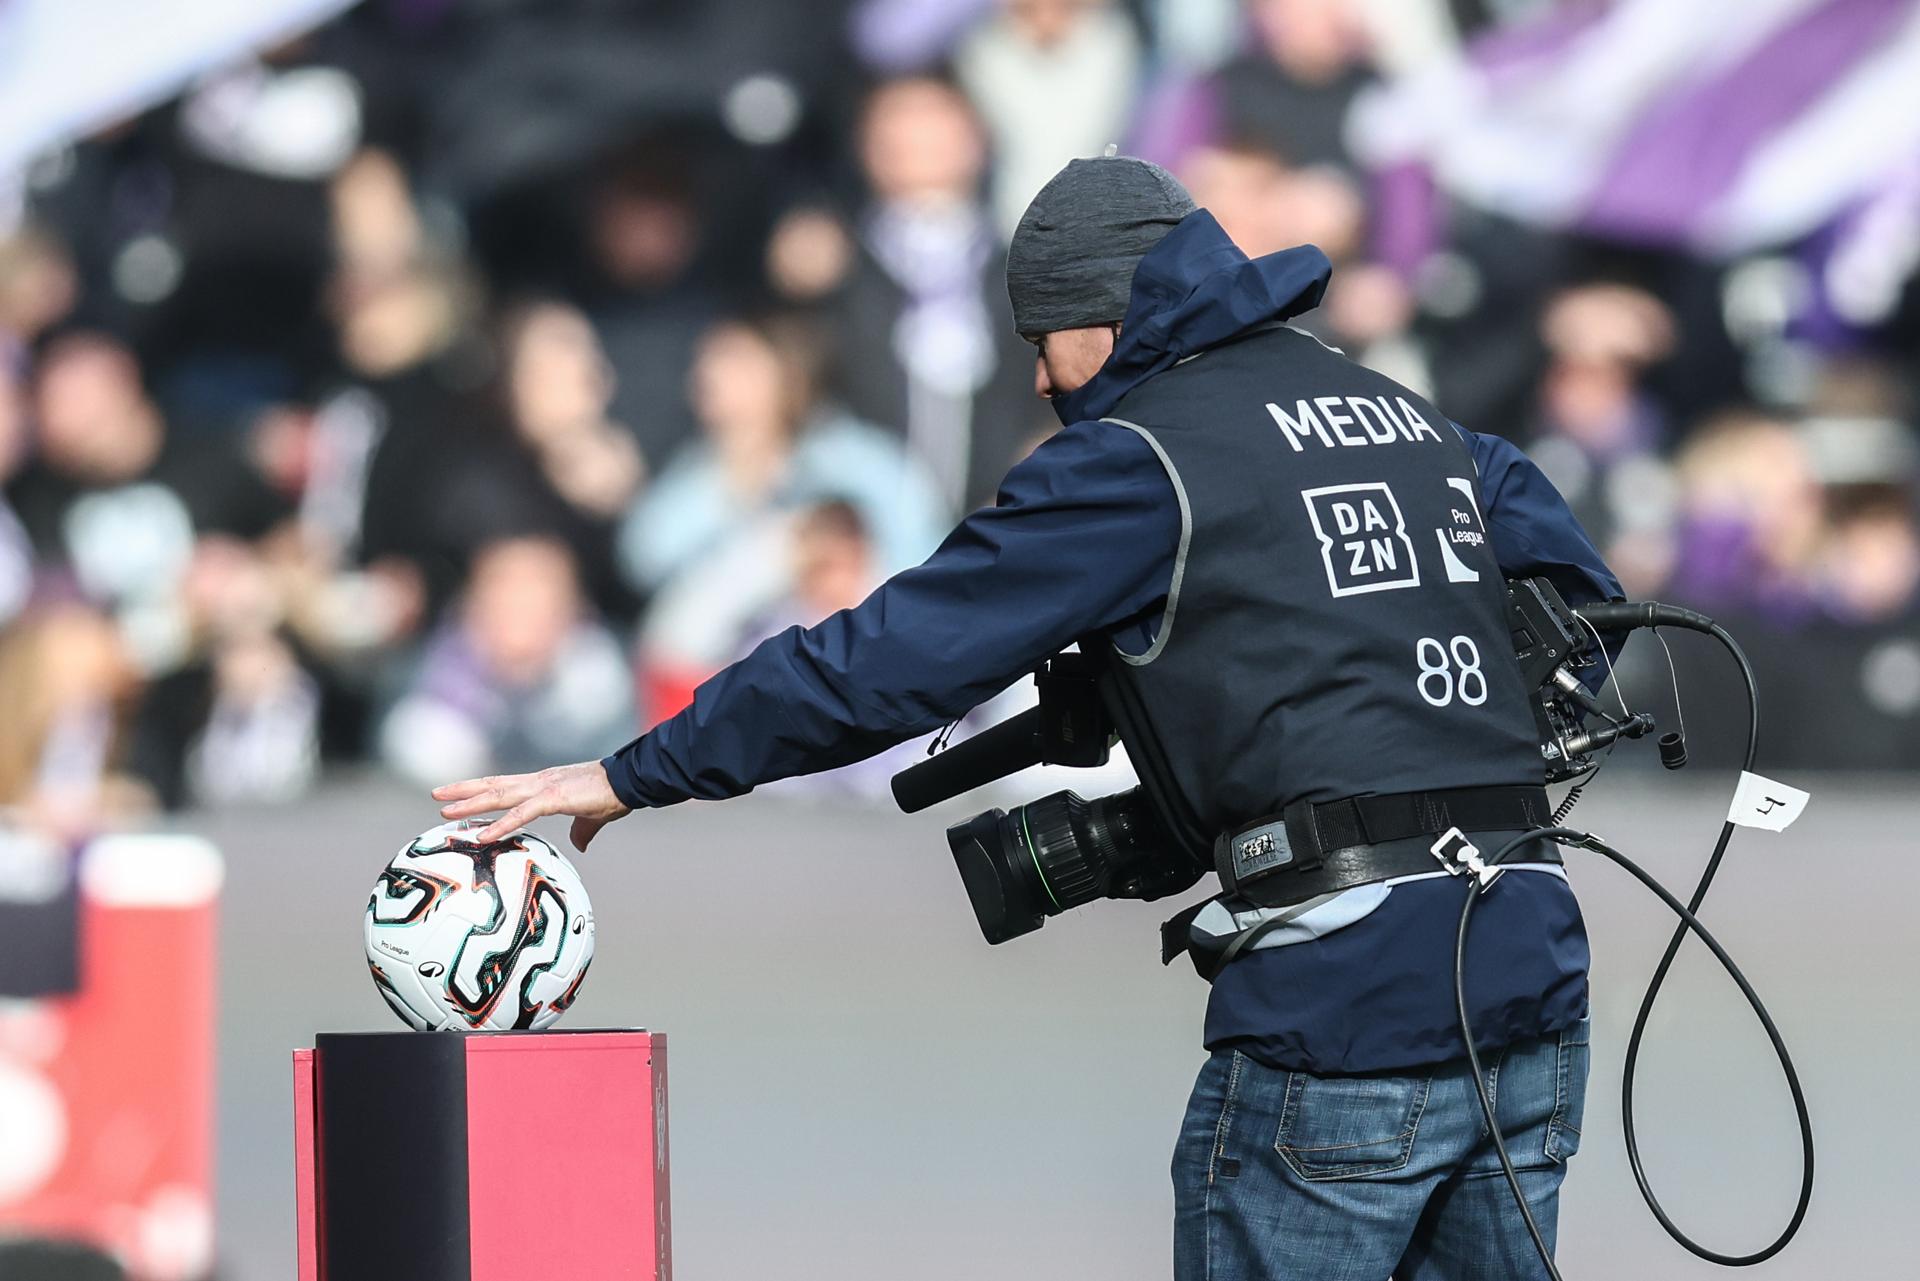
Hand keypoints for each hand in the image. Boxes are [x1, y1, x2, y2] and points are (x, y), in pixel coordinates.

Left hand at [432, 761, 631, 850]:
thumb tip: (578, 845)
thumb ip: (581, 830)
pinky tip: (483, 836)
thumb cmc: (613, 795)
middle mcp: (538, 782)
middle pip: (493, 785)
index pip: (504, 785)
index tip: (458, 795)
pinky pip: (521, 814)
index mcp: (544, 785)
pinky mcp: (554, 798)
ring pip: (499, 795)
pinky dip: (501, 825)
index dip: (480, 789)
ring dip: (470, 804)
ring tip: (444, 811)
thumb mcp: (591, 817)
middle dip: (463, 791)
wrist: (631, 781)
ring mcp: (544, 788)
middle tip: (436, 796)